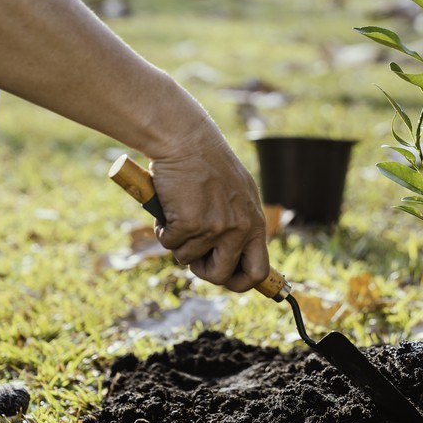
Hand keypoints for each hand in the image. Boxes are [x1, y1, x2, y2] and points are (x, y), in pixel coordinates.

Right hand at [147, 129, 270, 293]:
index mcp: (255, 223)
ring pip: (188, 259)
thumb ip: (241, 224)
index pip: (258, 271)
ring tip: (180, 213)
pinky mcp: (191, 223)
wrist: (187, 140)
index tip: (226, 280)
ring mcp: (216, 227)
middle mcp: (240, 229)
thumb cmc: (209, 165)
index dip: (240, 283)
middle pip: (221, 276)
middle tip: (193, 252)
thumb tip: (236, 257)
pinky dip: (164, 230)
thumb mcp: (239, 195)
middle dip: (202, 270)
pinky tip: (169, 208)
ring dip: (179, 242)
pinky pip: (170, 244)